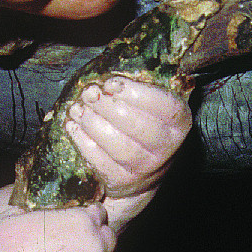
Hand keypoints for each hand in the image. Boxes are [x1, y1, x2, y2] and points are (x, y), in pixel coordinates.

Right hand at [0, 203, 119, 251]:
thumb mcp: (5, 224)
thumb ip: (17, 215)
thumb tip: (17, 212)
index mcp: (79, 221)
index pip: (97, 213)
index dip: (90, 218)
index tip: (82, 224)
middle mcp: (96, 246)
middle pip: (110, 239)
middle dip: (99, 243)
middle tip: (84, 249)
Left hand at [64, 76, 190, 206]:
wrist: (140, 177)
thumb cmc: (143, 129)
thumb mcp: (153, 108)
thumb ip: (141, 88)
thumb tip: (109, 69)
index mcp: (178, 122)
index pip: (164, 106)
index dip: (135, 93)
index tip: (110, 83)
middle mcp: (166, 147)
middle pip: (137, 126)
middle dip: (108, 106)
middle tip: (89, 93)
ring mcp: (145, 168)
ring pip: (118, 145)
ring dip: (93, 123)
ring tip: (78, 108)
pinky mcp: (122, 181)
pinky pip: (100, 161)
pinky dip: (83, 142)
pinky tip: (73, 126)